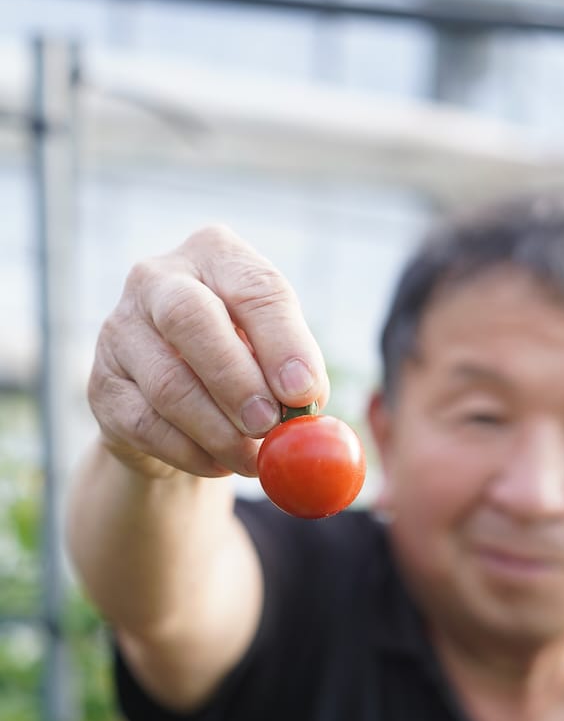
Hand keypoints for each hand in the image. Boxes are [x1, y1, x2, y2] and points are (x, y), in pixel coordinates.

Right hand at [88, 225, 329, 477]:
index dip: (283, 342)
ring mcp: (119, 330)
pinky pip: (147, 426)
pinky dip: (191, 453)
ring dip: (219, 432)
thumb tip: (304, 400)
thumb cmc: (242, 364)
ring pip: (168, 383)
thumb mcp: (273, 354)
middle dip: (236, 379)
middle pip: (190, 319)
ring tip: (253, 459)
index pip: (253, 288)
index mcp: (214, 255)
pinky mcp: (101, 386)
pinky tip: (220, 464)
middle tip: (268, 424)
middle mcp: (157, 279)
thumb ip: (293, 372)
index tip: (304, 391)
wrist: (179, 404)